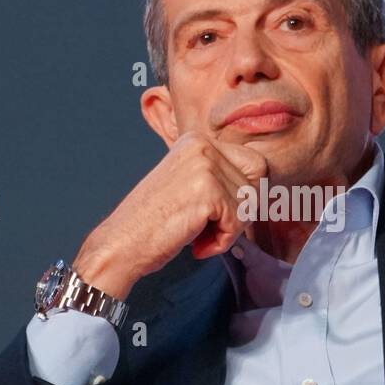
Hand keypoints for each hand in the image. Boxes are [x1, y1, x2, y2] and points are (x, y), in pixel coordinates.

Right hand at [71, 131, 268, 299]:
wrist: (122, 243)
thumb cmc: (153, 222)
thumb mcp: (189, 183)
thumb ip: (219, 175)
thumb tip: (262, 182)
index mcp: (197, 140)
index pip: (255, 164)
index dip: (244, 196)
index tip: (219, 214)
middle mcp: (202, 146)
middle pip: (256, 184)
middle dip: (238, 212)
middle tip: (208, 226)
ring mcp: (206, 166)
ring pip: (249, 205)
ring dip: (228, 230)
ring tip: (197, 234)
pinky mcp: (208, 192)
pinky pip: (237, 223)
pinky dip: (221, 242)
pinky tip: (196, 244)